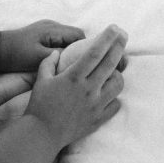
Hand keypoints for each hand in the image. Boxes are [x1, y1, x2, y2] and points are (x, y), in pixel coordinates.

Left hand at [0, 19, 85, 71]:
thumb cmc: (16, 55)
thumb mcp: (39, 58)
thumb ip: (60, 55)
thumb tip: (77, 57)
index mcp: (53, 30)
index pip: (79, 35)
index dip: (85, 48)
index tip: (85, 62)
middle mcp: (52, 25)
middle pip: (75, 35)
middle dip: (79, 49)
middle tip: (79, 65)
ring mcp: (47, 27)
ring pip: (67, 37)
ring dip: (70, 49)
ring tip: (69, 64)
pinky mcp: (42, 32)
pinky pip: (59, 39)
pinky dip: (62, 48)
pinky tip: (58, 60)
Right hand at [26, 25, 127, 147]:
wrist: (41, 135)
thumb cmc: (39, 106)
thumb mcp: (41, 80)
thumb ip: (48, 63)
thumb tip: (57, 52)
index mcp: (73, 77)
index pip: (95, 52)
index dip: (107, 38)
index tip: (115, 27)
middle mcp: (88, 89)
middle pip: (110, 63)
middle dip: (119, 46)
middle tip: (124, 36)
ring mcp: (95, 105)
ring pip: (118, 84)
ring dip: (118, 74)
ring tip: (113, 70)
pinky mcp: (98, 119)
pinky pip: (115, 105)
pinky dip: (114, 97)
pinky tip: (108, 93)